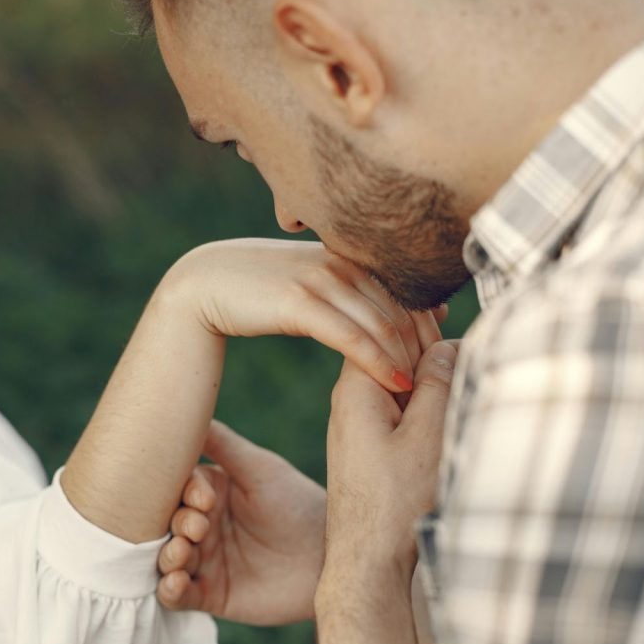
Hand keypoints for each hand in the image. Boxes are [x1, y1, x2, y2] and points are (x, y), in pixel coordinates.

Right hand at [156, 421, 325, 624]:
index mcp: (210, 491)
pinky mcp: (211, 594)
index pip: (177, 488)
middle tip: (197, 529)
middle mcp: (202, 525)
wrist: (331, 559)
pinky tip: (176, 583)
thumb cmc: (298, 504)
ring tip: (181, 554)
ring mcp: (205, 561)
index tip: (205, 500)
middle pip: (166, 523)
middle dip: (175, 525)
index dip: (184, 493)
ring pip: (166, 558)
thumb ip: (222, 442)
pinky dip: (169, 590)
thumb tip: (187, 407)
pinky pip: (177, 595)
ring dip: (166, 556)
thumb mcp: (260, 468)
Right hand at [158, 239, 443, 393]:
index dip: (427, 321)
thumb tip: (370, 298)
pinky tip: (397, 383)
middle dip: (425, 345)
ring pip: (382, 323)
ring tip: (426, 390)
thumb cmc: (251, 287)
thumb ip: (340, 282)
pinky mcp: (300, 302)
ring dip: (408, 359)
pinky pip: (352, 337)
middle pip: (400, 307)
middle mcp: (339, 261)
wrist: (201, 284)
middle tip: (443, 381)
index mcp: (345, 253)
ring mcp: (320, 279)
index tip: (442, 352)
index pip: (402, 288)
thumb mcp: (303, 279)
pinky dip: (379, 362)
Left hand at [322, 340, 457, 564]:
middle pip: (393, 350)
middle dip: (431, 348)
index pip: (388, 326)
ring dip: (430, 379)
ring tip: (459, 391)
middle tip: (465, 361)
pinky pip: (397, 408)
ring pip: (399, 380)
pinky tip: (443, 418)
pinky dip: (422, 405)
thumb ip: (439, 383)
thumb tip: (448, 342)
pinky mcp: (366, 443)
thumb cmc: (396, 502)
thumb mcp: (429, 435)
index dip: (425, 321)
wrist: (367, 560)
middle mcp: (350, 397)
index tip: (456, 331)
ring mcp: (356, 421)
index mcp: (357, 385)